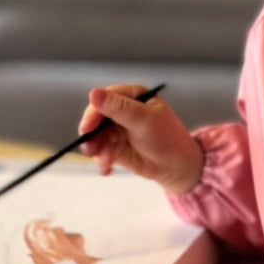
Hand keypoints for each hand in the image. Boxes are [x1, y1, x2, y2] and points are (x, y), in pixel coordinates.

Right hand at [79, 85, 204, 192]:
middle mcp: (122, 110)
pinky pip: (101, 151)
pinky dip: (102, 160)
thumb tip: (94, 94)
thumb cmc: (167, 138)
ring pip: (96, 137)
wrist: (177, 167)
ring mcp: (117, 128)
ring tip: (106, 162)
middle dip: (93, 136)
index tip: (87, 128)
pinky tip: (107, 168)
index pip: (105, 99)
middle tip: (91, 150)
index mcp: (132, 96)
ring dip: (98, 150)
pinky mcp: (115, 146)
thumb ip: (119, 108)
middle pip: (96, 118)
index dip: (93, 113)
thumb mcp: (144, 120)